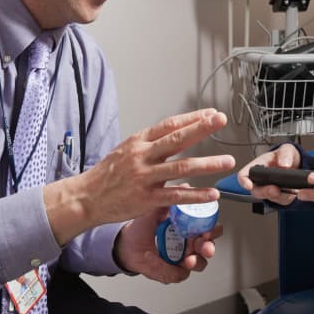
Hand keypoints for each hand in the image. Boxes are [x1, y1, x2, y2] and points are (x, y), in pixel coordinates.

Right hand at [44, 108, 234, 244]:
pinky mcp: (146, 199)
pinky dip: (196, 195)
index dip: (192, 118)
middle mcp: (142, 156)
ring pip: (181, 167)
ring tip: (227, 161)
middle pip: (177, 139)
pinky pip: (176, 195)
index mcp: (139, 141)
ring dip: (208, 164)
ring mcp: (145, 177)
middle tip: (220, 121)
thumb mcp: (127, 150)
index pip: (169, 125)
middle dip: (201, 129)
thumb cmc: (108, 174)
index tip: (211, 114)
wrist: (86, 197)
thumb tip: (177, 135)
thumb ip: (151, 144)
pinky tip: (212, 193)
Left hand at [114, 206, 223, 283]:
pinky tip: (153, 257)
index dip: (213, 230)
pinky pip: (175, 274)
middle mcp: (189, 245)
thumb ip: (172, 198)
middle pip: (208, 248)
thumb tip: (185, 184)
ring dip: (196, 261)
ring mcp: (181, 259)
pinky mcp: (170, 272)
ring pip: (199, 264)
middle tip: (203, 245)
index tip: (210, 230)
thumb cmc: (143, 226)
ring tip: (188, 259)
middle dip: (208, 248)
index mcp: (190, 229)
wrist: (126, 243)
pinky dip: (164, 267)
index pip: (209, 229)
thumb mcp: (157, 208)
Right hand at [235, 143, 300, 205]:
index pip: (243, 175)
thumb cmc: (285, 156)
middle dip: (265, 192)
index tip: (249, 185)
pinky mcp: (280, 197)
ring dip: (278, 196)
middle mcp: (260, 181)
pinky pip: (282, 201)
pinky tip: (293, 191)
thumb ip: (285, 154)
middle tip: (274, 189)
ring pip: (269, 198)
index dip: (244, 181)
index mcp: (256, 167)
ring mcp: (269, 190)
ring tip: (287, 190)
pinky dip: (288, 197)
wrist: (297, 165)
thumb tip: (284, 164)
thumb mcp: (287, 149)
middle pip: (255, 191)